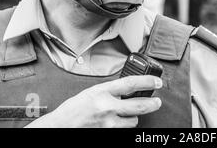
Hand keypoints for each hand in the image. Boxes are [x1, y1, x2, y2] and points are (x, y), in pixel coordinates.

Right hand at [26, 75, 162, 127]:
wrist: (59, 127)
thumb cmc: (73, 110)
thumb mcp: (92, 92)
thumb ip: (110, 91)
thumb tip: (129, 89)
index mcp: (102, 91)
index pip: (131, 84)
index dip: (148, 82)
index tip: (157, 82)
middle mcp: (107, 107)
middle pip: (140, 105)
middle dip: (153, 104)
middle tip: (157, 102)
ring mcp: (108, 123)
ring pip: (133, 121)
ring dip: (132, 118)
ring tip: (125, 115)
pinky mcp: (108, 134)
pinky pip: (124, 131)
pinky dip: (123, 127)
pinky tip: (117, 123)